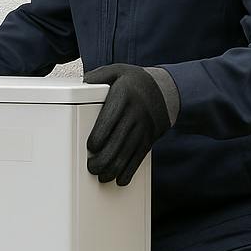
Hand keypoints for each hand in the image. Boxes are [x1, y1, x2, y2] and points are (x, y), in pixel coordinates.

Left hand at [83, 64, 170, 185]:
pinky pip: (139, 159)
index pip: (109, 121)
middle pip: (117, 143)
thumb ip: (98, 76)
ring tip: (101, 176)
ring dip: (113, 170)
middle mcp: (134, 114)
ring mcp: (143, 129)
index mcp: (123, 96)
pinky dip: (129, 172)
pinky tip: (119, 179)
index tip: (91, 147)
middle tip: (91, 167)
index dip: (99, 138)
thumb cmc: (137, 81)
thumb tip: (82, 81)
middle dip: (102, 160)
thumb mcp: (118, 71)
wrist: (168, 90)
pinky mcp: (149, 139)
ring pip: (127, 155)